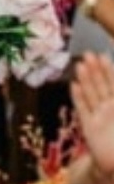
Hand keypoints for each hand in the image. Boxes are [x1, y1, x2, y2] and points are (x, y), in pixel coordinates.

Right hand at [71, 53, 113, 177]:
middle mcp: (111, 110)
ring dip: (86, 80)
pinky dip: (78, 98)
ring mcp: (99, 117)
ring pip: (92, 95)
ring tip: (80, 65)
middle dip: (96, 70)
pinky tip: (73, 86)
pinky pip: (83, 110)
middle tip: (89, 54)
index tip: (105, 56)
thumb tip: (99, 94)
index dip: (111, 71)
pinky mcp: (89, 128)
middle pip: (102, 86)